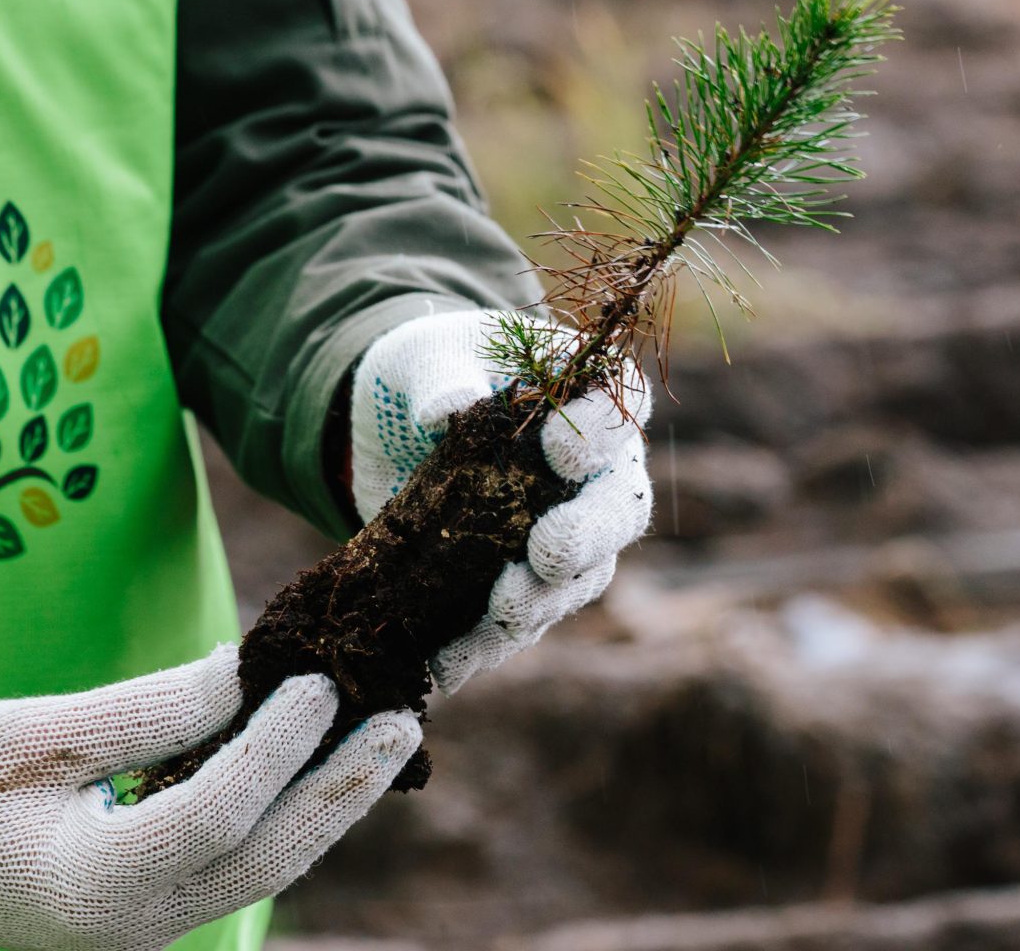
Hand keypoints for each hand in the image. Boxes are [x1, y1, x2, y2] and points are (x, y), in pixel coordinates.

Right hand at [0, 644, 418, 950]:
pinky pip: (246, 865)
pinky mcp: (160, 912)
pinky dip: (293, 815)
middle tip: (404, 719)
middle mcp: (135, 924)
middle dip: (341, 786)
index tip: (314, 678)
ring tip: (390, 740)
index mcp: (90, 885)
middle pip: (269, 855)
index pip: (215, 812)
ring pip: (270, 868)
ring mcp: (152, 930)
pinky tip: (330, 768)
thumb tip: (240, 672)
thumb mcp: (23, 735)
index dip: (273, 743)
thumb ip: (137, 713)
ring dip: (334, 802)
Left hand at [351, 308, 651, 692]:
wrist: (397, 427)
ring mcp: (570, 534)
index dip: (602, 433)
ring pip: (580, 579)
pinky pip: (521, 622)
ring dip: (543, 601)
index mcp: (588, 395)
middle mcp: (598, 472)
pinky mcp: (527, 583)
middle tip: (547, 552)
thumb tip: (445, 407)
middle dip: (586, 538)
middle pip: (620, 509)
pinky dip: (486, 645)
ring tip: (502, 610)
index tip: (560, 450)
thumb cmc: (432, 370)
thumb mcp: (426, 356)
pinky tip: (448, 662)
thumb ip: (442, 373)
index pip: (623, 404)